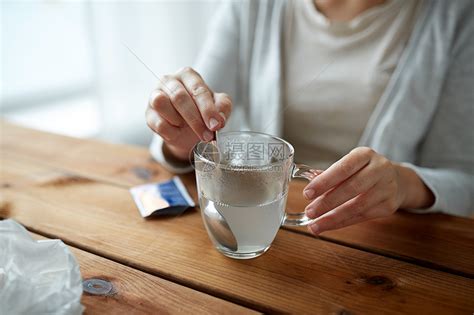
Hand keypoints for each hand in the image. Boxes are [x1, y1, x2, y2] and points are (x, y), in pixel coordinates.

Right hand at [146, 67, 231, 160]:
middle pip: (179, 97)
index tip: (215, 125)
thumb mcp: (218, 107)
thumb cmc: (202, 112)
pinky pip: (157, 122)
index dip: (207, 109)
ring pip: (161, 103)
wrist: (187, 130)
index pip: (198, 89)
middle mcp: (169, 80)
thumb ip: (222, 107)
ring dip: (178, 121)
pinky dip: (170, 131)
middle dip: (195, 120)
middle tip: (207, 135)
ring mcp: (155, 95)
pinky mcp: (149, 113)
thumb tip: (219, 119)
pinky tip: (178, 132)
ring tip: (187, 127)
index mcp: (188, 75)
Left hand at [303, 147, 433, 234]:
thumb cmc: (364, 171)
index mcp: (365, 155)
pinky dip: (342, 222)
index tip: (307, 193)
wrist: (396, 180)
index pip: (343, 168)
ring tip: (315, 225)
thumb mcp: (350, 165)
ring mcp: (387, 188)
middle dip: (327, 202)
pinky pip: (362, 217)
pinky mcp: (389, 206)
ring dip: (333, 218)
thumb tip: (310, 190)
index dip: (324, 182)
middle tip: (309, 212)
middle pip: (351, 188)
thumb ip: (330, 176)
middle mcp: (379, 169)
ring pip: (357, 206)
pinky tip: (328, 225)